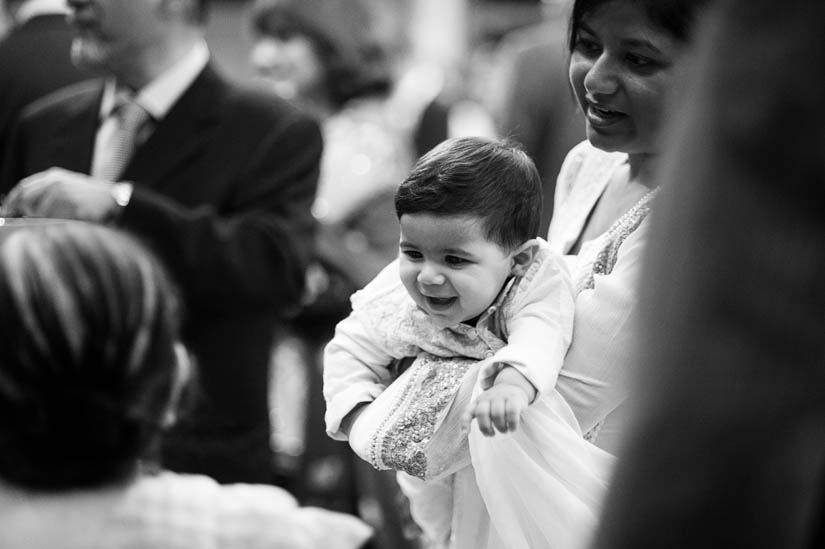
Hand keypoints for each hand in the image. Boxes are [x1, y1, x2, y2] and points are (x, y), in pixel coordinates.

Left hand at [0, 168, 117, 221]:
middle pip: (26, 200)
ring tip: (63, 222)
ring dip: (45, 222)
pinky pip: (54, 221)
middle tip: (29, 223)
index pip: (23, 188)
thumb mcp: (70, 190)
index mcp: (54, 177)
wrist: (118, 202)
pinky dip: (58, 226)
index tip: (6, 214)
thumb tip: (25, 210)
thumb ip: (48, 195)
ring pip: (39, 213)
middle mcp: (54, 183)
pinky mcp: (70, 207)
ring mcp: (62, 194)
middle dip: (25, 213)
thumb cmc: (94, 201)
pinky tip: (70, 224)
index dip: (12, 202)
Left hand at [461, 382, 529, 436]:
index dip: (465, 422)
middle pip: (482, 412)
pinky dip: (512, 423)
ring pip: (497, 413)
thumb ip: (481, 417)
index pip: (468, 411)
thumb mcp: (487, 407)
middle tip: (492, 434)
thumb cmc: (499, 403)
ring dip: (500, 426)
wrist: (514, 385)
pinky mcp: (514, 398)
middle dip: (486, 427)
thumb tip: (471, 434)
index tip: (466, 433)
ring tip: (504, 430)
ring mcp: (501, 396)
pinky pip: (511, 411)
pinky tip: (513, 428)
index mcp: (478, 401)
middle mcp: (488, 397)